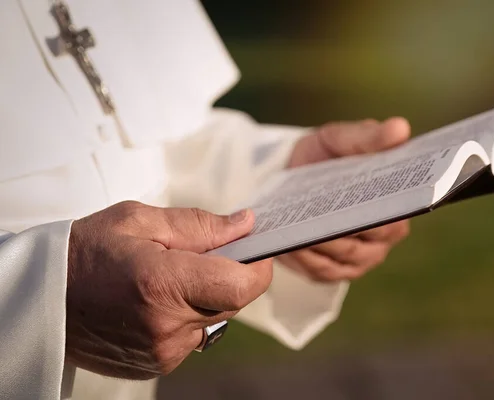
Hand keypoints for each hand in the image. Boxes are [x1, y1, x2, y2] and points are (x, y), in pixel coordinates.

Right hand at [66, 201, 271, 378]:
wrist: (43, 297)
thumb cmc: (86, 252)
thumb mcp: (140, 220)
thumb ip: (200, 225)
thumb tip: (245, 225)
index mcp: (162, 284)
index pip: (241, 284)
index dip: (257, 265)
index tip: (254, 248)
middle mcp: (165, 326)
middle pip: (232, 300)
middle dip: (227, 274)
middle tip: (197, 254)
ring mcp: (161, 351)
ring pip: (215, 318)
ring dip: (205, 296)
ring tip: (168, 278)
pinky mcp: (156, 364)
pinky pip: (194, 336)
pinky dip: (187, 316)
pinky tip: (157, 301)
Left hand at [279, 118, 410, 281]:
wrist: (289, 174)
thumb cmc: (324, 156)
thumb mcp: (340, 139)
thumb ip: (368, 136)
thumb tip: (400, 128)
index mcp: (396, 207)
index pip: (394, 216)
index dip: (380, 213)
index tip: (361, 206)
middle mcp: (382, 238)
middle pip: (366, 241)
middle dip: (343, 232)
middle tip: (322, 220)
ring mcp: (358, 259)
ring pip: (343, 258)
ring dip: (321, 247)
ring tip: (301, 232)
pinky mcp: (332, 271)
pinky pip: (322, 272)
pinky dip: (307, 260)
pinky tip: (291, 246)